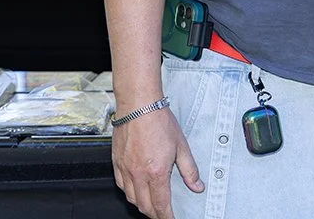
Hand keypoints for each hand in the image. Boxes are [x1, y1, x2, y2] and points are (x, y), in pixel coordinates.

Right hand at [112, 103, 203, 218]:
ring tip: (151, 204)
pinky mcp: (116, 163)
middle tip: (163, 213)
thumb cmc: (159, 121)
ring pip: (131, 198)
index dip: (166, 217)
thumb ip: (190, 170)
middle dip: (154, 214)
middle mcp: (138, 174)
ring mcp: (125, 169)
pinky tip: (136, 189)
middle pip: (144, 206)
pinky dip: (129, 193)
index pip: (161, 205)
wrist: (139, 106)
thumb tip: (197, 185)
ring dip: (141, 205)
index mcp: (156, 172)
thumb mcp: (181, 146)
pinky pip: (121, 186)